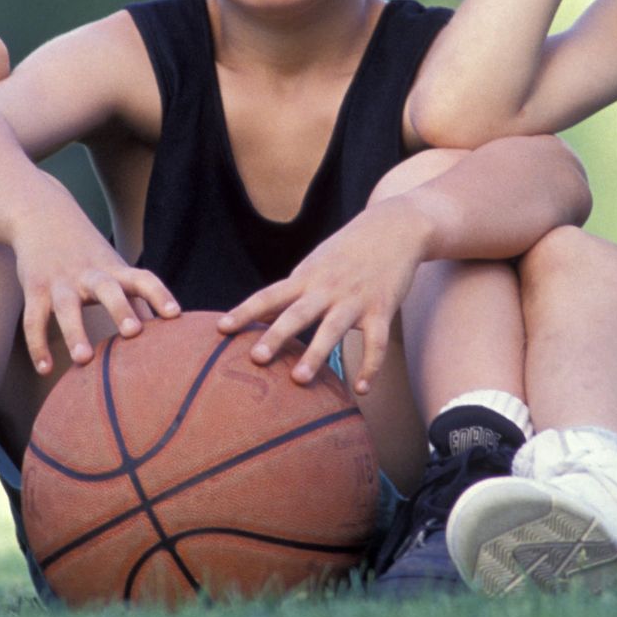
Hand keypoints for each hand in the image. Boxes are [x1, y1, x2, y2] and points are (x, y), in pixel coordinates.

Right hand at [14, 214, 179, 374]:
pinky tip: (45, 369)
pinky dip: (38, 344)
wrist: (41, 214)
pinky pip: (34, 319)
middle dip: (120, 309)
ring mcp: (60, 281)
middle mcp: (89, 274)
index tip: (176, 315)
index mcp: (114, 270)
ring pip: (66, 307)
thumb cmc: (86, 253)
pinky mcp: (35, 288)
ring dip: (75, 332)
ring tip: (84, 360)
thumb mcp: (112, 268)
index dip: (160, 295)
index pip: (142, 279)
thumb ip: (136, 300)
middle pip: (107, 289)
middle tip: (133, 332)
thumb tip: (165, 334)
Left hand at [216, 199, 427, 394]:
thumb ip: (292, 289)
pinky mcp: (382, 309)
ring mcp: (355, 299)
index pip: (268, 296)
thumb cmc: (348, 250)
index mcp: (306, 277)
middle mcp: (327, 288)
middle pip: (296, 314)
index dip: (244, 312)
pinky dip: (371, 367)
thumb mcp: (316, 263)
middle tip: (256, 359)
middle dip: (275, 336)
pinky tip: (362, 389)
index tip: (221, 329)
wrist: (395, 227)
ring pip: (332, 329)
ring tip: (299, 380)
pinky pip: (376, 343)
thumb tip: (259, 316)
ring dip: (315, 355)